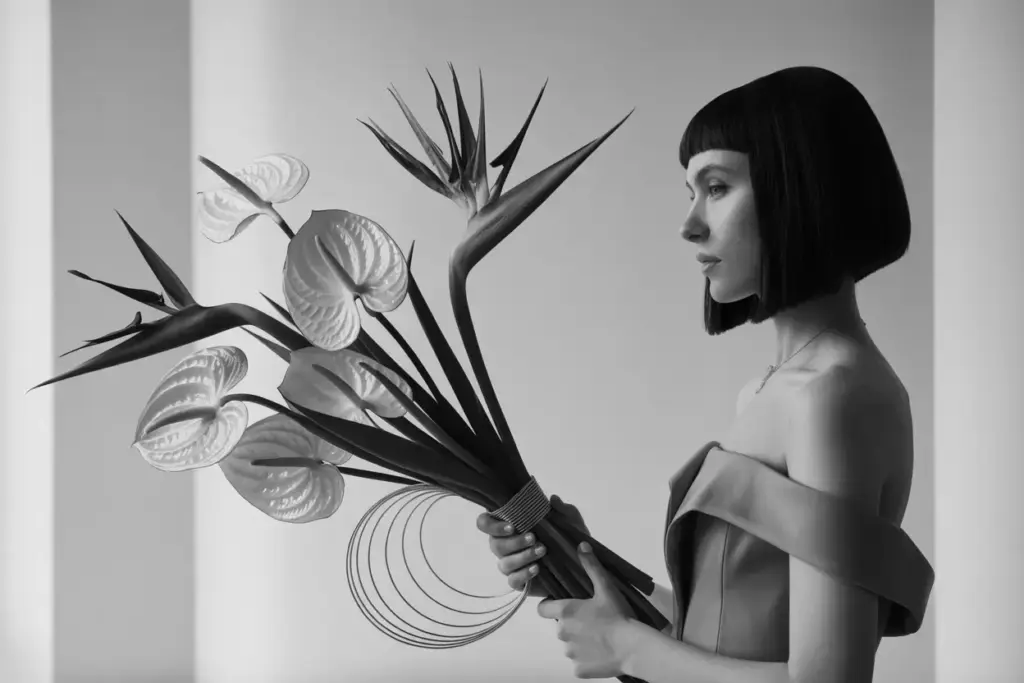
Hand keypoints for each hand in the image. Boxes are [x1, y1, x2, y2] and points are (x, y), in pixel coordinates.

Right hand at [476, 495, 588, 596]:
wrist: (581, 566)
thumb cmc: (567, 538)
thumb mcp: (570, 521)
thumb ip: (563, 510)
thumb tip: (553, 499)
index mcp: (509, 526)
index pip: (485, 523)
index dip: (491, 525)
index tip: (511, 526)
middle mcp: (505, 545)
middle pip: (494, 544)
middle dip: (514, 541)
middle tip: (533, 538)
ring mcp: (511, 564)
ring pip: (504, 564)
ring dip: (522, 557)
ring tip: (542, 551)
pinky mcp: (519, 581)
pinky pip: (512, 581)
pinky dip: (523, 574)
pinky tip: (537, 568)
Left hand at [537, 542, 635, 678]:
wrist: (632, 647)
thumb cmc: (618, 616)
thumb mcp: (606, 587)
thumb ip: (591, 566)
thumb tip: (581, 545)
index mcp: (564, 613)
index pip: (542, 609)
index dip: (550, 605)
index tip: (564, 604)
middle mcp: (562, 633)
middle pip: (560, 626)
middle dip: (572, 624)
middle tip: (592, 620)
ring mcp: (570, 653)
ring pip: (570, 645)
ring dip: (580, 641)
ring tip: (600, 637)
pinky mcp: (579, 670)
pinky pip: (579, 663)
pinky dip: (587, 659)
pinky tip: (602, 653)